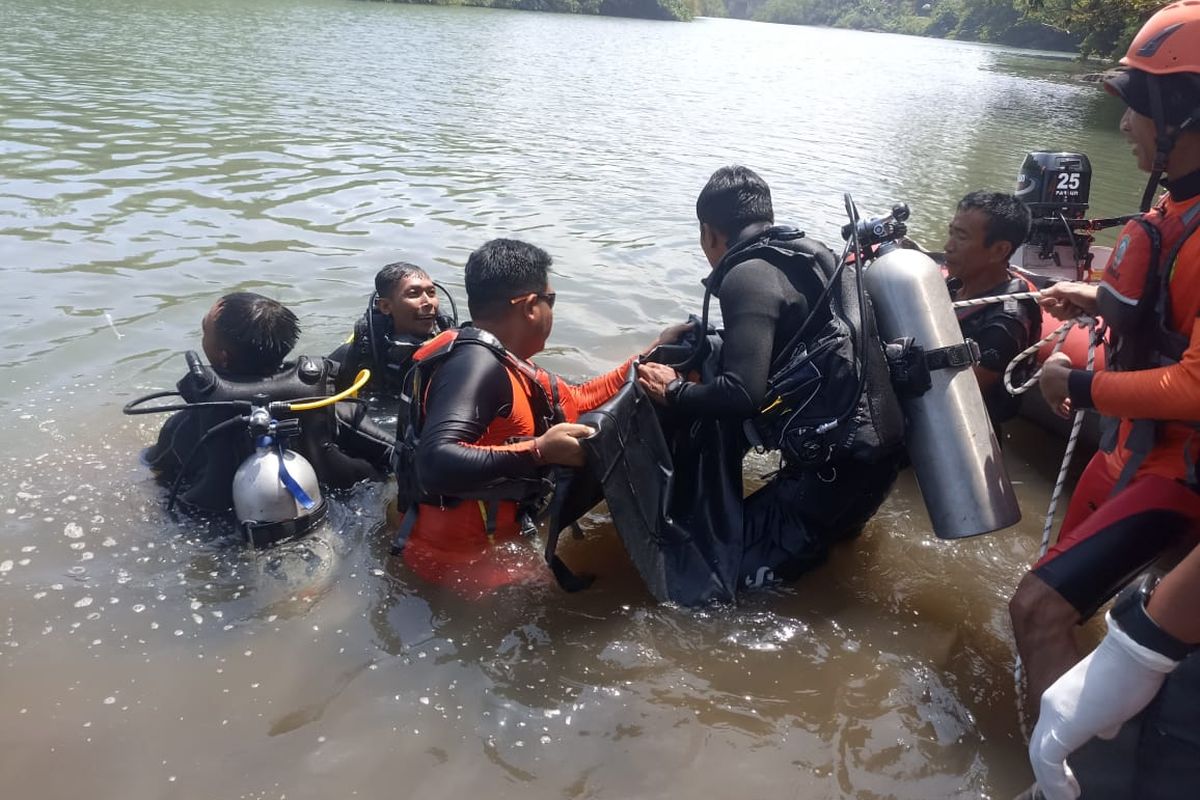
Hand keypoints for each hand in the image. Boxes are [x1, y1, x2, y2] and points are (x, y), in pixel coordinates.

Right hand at [534, 423, 593, 467]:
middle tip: (580, 434)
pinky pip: (585, 455)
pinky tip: (574, 446)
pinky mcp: (577, 463)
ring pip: (589, 451)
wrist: (542, 451)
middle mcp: (582, 456)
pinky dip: (582, 450)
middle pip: (593, 446)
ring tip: (575, 440)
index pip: (595, 440)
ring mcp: (580, 462)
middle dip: (589, 440)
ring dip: (586, 445)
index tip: (587, 430)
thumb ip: (581, 429)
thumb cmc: (552, 438)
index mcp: (580, 447)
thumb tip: (594, 431)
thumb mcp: (565, 428)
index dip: (592, 434)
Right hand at [636, 362, 678, 404]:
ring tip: (653, 373)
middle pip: (648, 364)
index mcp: (650, 373)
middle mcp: (657, 368)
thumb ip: (643, 383)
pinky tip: (662, 373)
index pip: (641, 367)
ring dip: (653, 367)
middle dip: (646, 367)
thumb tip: (639, 377)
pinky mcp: (672, 369)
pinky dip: (661, 368)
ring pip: (656, 364)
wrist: (679, 392)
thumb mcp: (650, 391)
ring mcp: (665, 367)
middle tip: (645, 373)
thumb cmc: (663, 393)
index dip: (638, 370)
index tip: (638, 373)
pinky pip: (664, 366)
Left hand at [1029, 612, 1178, 799]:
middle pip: (1037, 746)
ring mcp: (1053, 715)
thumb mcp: (1113, 702)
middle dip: (1047, 774)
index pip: (1048, 734)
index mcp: (1060, 699)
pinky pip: (1048, 760)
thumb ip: (1104, 718)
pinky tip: (1066, 795)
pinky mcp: (1063, 726)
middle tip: (1062, 794)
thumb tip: (1103, 732)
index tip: (1069, 780)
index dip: (1055, 760)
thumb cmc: (1127, 674)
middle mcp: (1049, 706)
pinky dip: (1054, 782)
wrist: (1131, 654)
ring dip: (1049, 782)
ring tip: (1063, 798)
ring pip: (1038, 755)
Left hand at [1038, 352, 1072, 417]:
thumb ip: (1063, 360)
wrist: (1055, 375)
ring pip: (1057, 403)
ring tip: (1071, 408)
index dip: (1060, 385)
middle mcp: (1045, 389)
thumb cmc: (1059, 365)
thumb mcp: (1062, 359)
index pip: (1052, 384)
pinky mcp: (1053, 403)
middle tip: (1070, 398)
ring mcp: (1049, 396)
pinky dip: (1062, 413)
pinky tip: (1067, 416)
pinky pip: (1057, 410)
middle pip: (1054, 394)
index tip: (1066, 386)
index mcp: (1046, 378)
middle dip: (1062, 396)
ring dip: (1064, 406)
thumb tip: (1067, 361)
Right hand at [1039, 282, 1097, 320]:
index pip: (1044, 300)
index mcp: (1059, 291)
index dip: (1048, 303)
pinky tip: (1081, 315)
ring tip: (1078, 309)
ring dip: (1070, 314)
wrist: (1102, 303)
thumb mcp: (1070, 290)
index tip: (1055, 302)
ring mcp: (1068, 308)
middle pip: (1051, 310)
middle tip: (1070, 305)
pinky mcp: (1074, 315)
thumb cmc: (1088, 294)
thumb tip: (1041, 293)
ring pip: (1060, 316)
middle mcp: (1062, 299)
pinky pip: (1069, 321)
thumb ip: (1054, 291)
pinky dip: (1076, 319)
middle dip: (1062, 310)